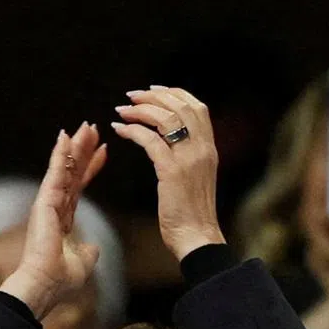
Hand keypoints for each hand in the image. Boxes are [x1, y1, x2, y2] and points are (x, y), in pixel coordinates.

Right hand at [0, 123, 106, 319]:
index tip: (104, 151)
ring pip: (64, 168)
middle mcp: (53, 208)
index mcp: (62, 220)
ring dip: (75, 147)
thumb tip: (93, 248)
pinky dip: (60, 154)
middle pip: (72, 173)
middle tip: (94, 128)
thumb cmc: (60, 280)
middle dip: (83, 151)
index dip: (91, 169)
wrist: (45, 285)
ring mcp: (47, 203)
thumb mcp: (83, 263)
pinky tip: (66, 136)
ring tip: (86, 126)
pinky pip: (54, 173)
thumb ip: (88, 252)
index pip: (79, 188)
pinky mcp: (44, 202)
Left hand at [112, 86, 223, 260]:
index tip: (154, 91)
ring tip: (122, 110)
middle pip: (181, 106)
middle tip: (132, 96)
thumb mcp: (197, 178)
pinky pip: (150, 141)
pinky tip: (119, 129)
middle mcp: (202, 149)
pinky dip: (132, 131)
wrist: (197, 238)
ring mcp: (188, 159)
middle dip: (154, 97)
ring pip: (165, 119)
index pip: (197, 108)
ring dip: (140, 110)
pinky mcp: (172, 172)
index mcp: (209, 149)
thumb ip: (189, 158)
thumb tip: (172, 143)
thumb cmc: (193, 215)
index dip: (175, 94)